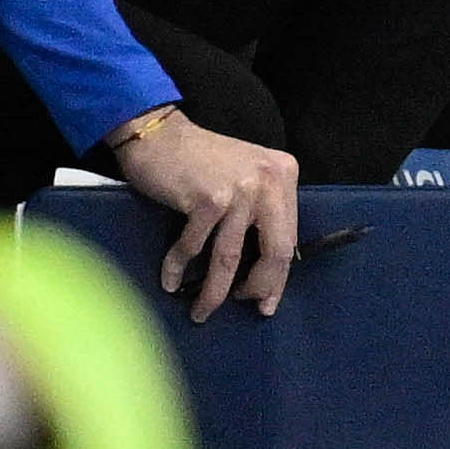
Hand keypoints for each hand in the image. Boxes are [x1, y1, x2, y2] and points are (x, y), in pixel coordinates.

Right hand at [109, 107, 299, 320]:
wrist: (160, 135)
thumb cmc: (201, 162)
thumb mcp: (245, 178)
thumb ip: (260, 212)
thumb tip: (264, 270)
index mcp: (284, 175)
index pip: (289, 237)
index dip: (278, 275)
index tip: (267, 302)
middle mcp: (269, 180)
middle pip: (274, 250)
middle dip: (257, 288)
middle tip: (240, 307)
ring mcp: (240, 189)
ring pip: (231, 257)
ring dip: (213, 292)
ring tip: (201, 312)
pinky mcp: (208, 199)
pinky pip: (194, 248)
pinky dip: (179, 268)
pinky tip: (171, 282)